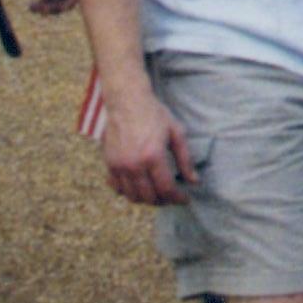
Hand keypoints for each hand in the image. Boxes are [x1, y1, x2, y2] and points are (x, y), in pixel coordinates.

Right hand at [99, 87, 196, 206]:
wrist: (127, 101)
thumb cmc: (154, 114)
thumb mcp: (176, 132)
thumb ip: (185, 159)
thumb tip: (194, 181)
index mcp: (153, 156)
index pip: (166, 189)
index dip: (178, 198)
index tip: (185, 199)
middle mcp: (134, 165)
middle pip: (149, 197)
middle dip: (163, 201)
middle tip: (172, 197)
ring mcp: (119, 166)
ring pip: (132, 196)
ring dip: (146, 199)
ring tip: (157, 194)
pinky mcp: (109, 164)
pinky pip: (116, 188)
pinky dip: (128, 192)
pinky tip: (138, 186)